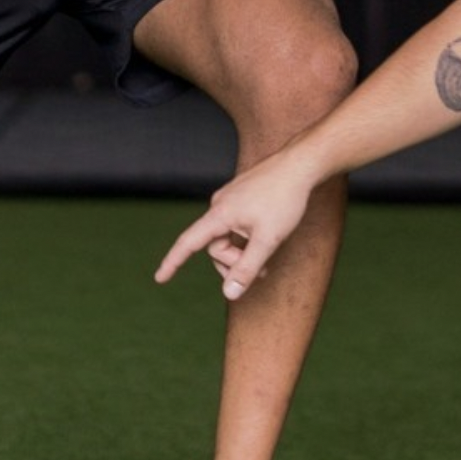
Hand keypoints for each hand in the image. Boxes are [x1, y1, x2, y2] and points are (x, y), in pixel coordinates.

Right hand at [155, 152, 318, 300]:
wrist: (300, 165)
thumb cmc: (285, 199)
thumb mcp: (268, 240)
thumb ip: (247, 269)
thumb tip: (229, 295)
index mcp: (220, 213)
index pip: (189, 242)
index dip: (173, 262)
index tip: (159, 278)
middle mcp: (220, 204)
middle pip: (215, 245)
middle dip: (234, 263)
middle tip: (262, 273)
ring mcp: (230, 199)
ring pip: (226, 236)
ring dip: (242, 253)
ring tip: (267, 259)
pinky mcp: (241, 196)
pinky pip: (234, 225)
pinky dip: (245, 239)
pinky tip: (264, 239)